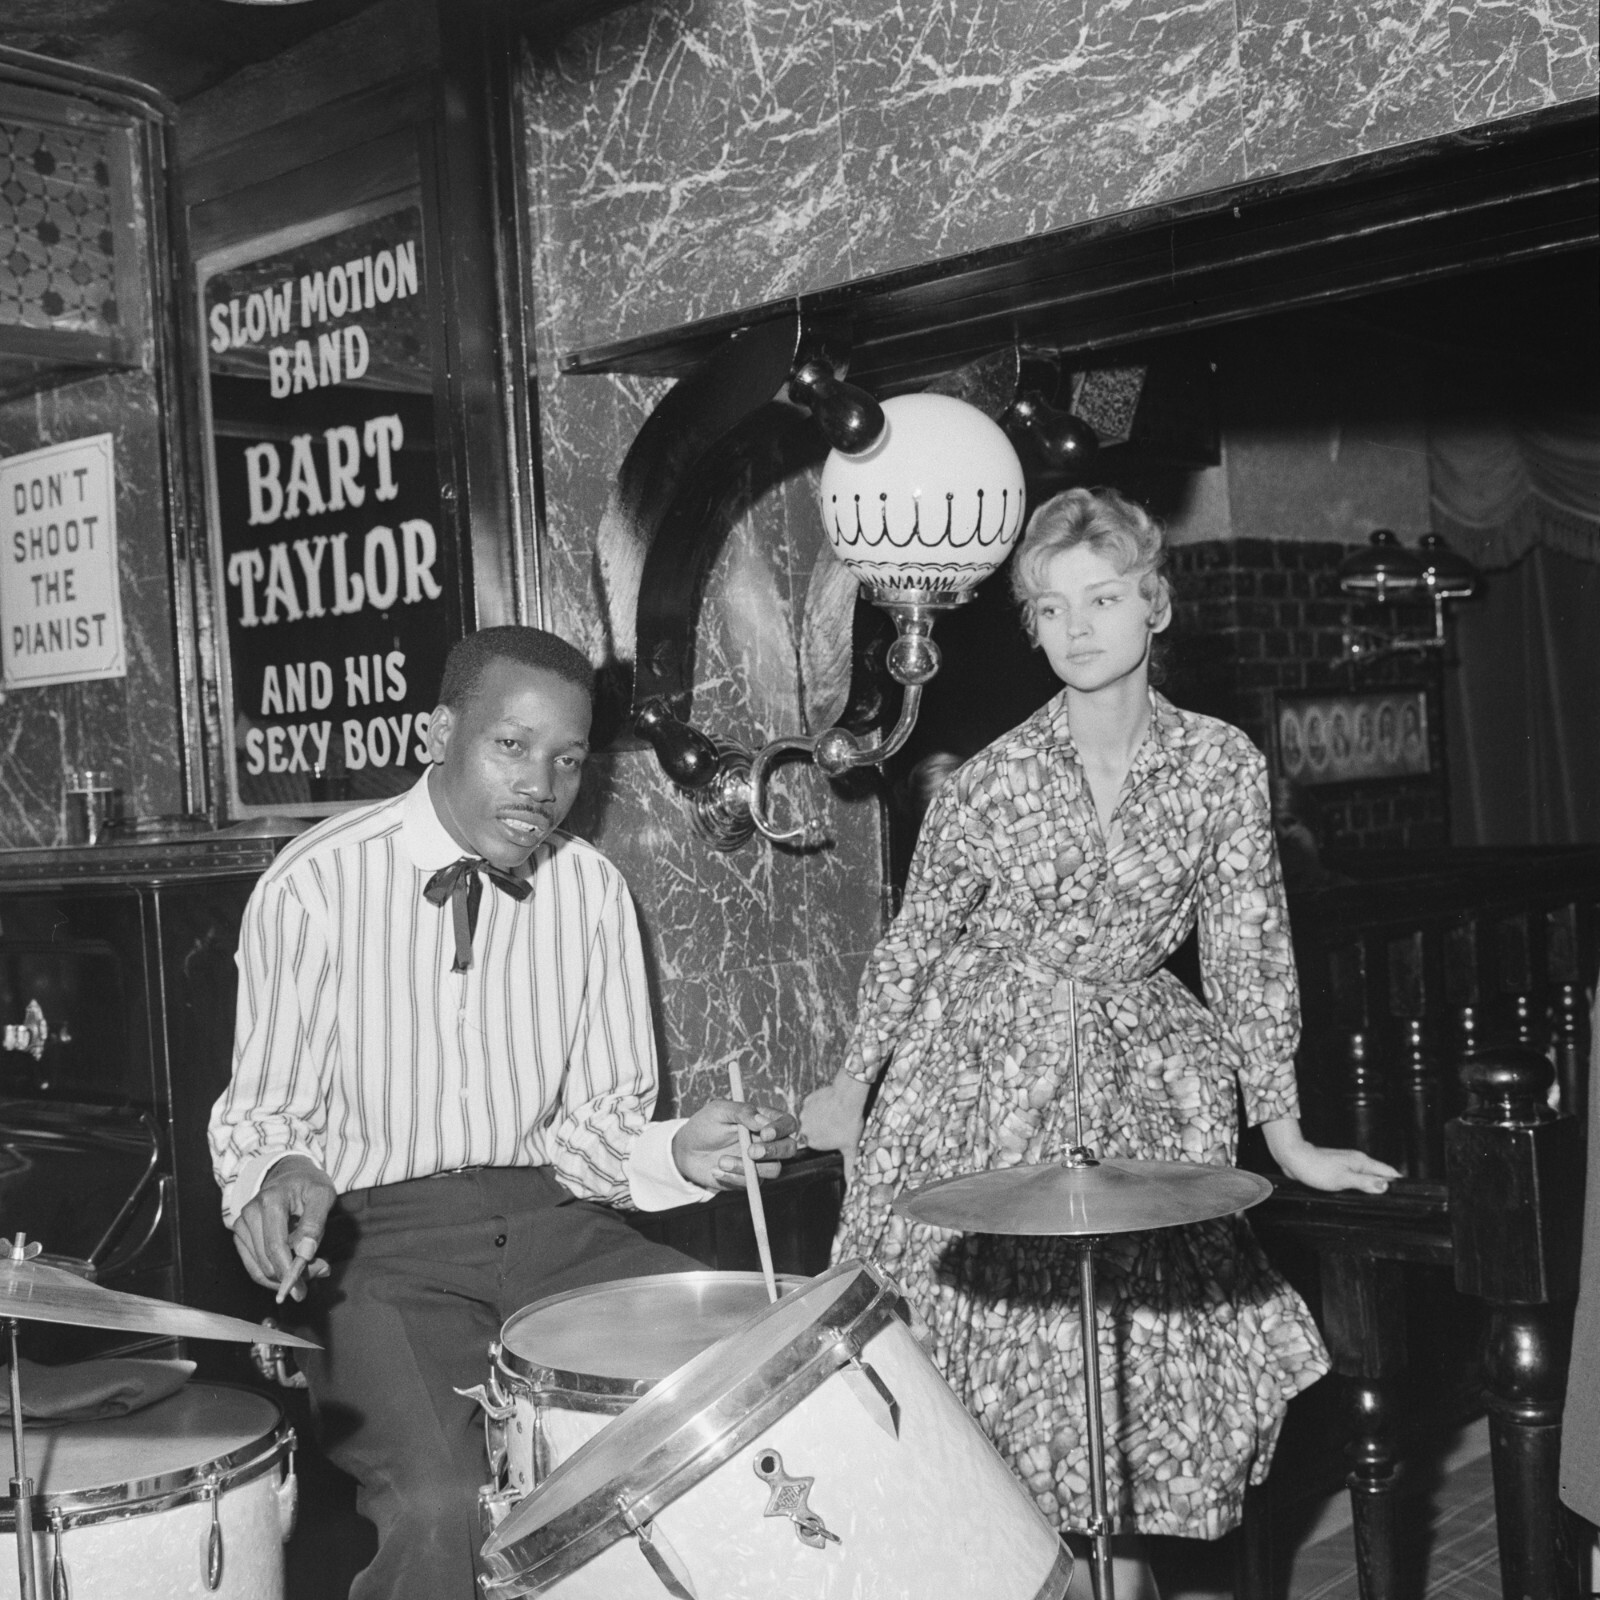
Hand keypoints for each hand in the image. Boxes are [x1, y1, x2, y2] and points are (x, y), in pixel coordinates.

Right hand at [231, 1155, 335, 1300]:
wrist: (290, 1175)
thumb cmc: (310, 1186)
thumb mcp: (323, 1195)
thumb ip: (315, 1223)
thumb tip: (305, 1254)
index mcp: (271, 1200)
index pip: (276, 1246)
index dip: (289, 1272)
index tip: (303, 1291)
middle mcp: (250, 1212)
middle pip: (268, 1260)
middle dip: (292, 1276)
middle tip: (319, 1273)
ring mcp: (241, 1224)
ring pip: (259, 1268)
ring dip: (283, 1278)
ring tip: (308, 1271)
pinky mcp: (239, 1235)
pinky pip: (253, 1266)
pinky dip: (272, 1275)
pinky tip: (290, 1270)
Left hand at [671, 1101, 802, 1190]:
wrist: (686, 1152)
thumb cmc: (705, 1125)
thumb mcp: (719, 1111)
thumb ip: (742, 1111)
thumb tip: (763, 1121)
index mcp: (764, 1121)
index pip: (787, 1123)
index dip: (781, 1129)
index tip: (764, 1133)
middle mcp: (767, 1142)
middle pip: (789, 1148)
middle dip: (773, 1151)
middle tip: (751, 1152)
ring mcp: (760, 1163)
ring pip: (773, 1169)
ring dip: (748, 1167)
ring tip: (721, 1161)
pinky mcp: (750, 1180)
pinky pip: (753, 1184)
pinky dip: (734, 1178)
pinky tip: (716, 1170)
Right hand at [800, 1074, 870, 1181]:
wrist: (848, 1097)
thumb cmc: (849, 1122)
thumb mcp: (851, 1147)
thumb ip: (848, 1166)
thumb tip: (850, 1183)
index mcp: (812, 1142)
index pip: (817, 1142)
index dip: (828, 1138)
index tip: (837, 1132)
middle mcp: (805, 1128)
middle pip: (813, 1130)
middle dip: (823, 1127)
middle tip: (837, 1122)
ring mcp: (805, 1113)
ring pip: (811, 1117)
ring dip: (821, 1116)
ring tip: (835, 1113)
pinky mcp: (808, 1100)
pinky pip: (812, 1104)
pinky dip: (820, 1104)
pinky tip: (831, 1104)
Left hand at [1262, 1117, 1398, 1194]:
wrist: (1294, 1158)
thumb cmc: (1316, 1167)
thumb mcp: (1343, 1179)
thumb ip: (1365, 1182)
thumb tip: (1386, 1186)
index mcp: (1362, 1162)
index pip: (1388, 1172)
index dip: (1399, 1183)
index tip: (1408, 1195)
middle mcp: (1357, 1161)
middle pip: (1380, 1174)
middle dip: (1389, 1186)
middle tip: (1397, 1202)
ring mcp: (1348, 1164)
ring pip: (1368, 1176)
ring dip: (1374, 1187)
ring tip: (1382, 1201)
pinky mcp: (1338, 1169)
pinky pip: (1356, 1178)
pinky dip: (1362, 1186)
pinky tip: (1361, 1195)